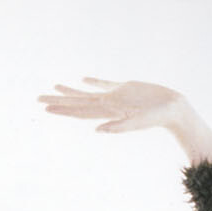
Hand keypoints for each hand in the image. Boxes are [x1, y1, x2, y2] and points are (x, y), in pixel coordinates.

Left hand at [39, 79, 211, 163]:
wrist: (173, 109)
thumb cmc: (157, 118)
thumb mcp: (136, 123)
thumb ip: (117, 127)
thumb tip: (97, 130)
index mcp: (107, 112)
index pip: (79, 111)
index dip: (62, 109)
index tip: (46, 107)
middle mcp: (107, 105)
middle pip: (77, 103)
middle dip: (58, 101)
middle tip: (38, 99)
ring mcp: (114, 96)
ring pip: (86, 94)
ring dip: (70, 92)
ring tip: (53, 87)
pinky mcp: (124, 88)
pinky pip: (104, 84)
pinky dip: (92, 82)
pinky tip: (82, 80)